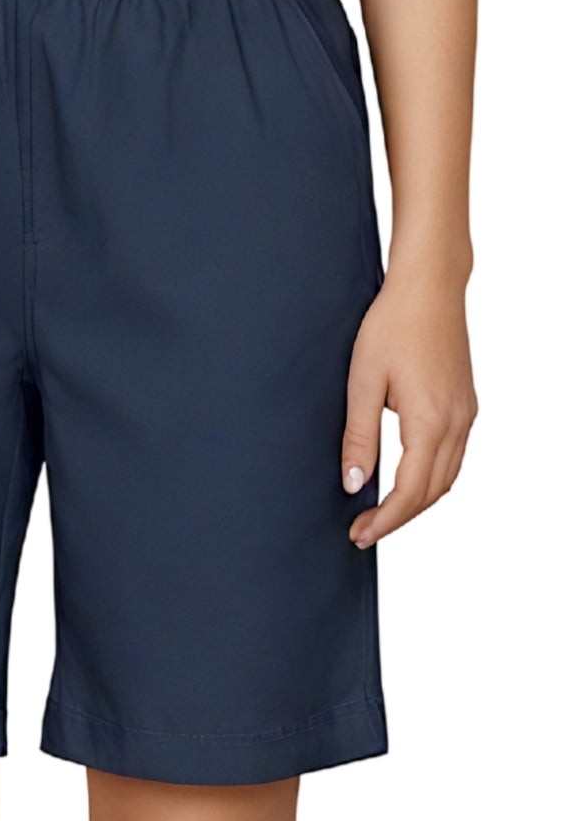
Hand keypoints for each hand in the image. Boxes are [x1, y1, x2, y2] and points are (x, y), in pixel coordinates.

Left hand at [341, 266, 477, 547]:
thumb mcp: (363, 382)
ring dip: (416, 502)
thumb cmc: (393, 325)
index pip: (410, 491)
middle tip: (363, 531)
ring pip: (447, 478)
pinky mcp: (466, 405)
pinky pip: (453, 458)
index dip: (385, 520)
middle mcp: (457, 422)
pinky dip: (430, 479)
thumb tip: (353, 484)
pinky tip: (405, 481)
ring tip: (381, 513)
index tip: (359, 534)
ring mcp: (466, 414)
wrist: (429, 286)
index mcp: (431, 421)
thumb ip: (358, 438)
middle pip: (432, 493)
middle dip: (398, 518)